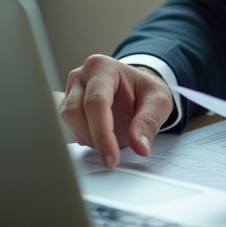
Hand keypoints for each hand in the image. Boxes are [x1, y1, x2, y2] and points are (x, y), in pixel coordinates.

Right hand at [59, 55, 174, 167]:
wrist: (137, 89)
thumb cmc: (145, 91)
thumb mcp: (159, 102)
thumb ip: (148, 123)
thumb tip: (140, 147)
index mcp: (103, 68)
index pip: (96, 102)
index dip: (102, 134)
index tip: (111, 158)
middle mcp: (82, 76)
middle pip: (74, 112)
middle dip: (94, 138)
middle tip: (113, 152)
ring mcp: (71, 90)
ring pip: (67, 121)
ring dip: (87, 138)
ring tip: (110, 138)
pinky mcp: (66, 105)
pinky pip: (66, 127)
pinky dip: (82, 138)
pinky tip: (99, 137)